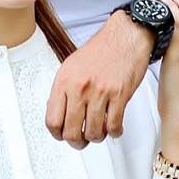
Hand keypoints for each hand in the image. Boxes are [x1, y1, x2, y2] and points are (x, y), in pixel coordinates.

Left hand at [46, 13, 151, 147]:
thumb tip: (59, 113)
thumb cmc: (101, 50)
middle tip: (81, 141)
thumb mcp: (72, 66)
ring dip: (97, 138)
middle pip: (71, 131)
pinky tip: (114, 128)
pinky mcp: (120, 95)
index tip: (62, 136)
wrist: (126, 36)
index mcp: (65, 81)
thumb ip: (63, 90)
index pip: (52, 120)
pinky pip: (114, 125)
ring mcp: (100, 92)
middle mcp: (80, 87)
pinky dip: (114, 132)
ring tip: (99, 132)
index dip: (57, 134)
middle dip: (76, 142)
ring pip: (94, 132)